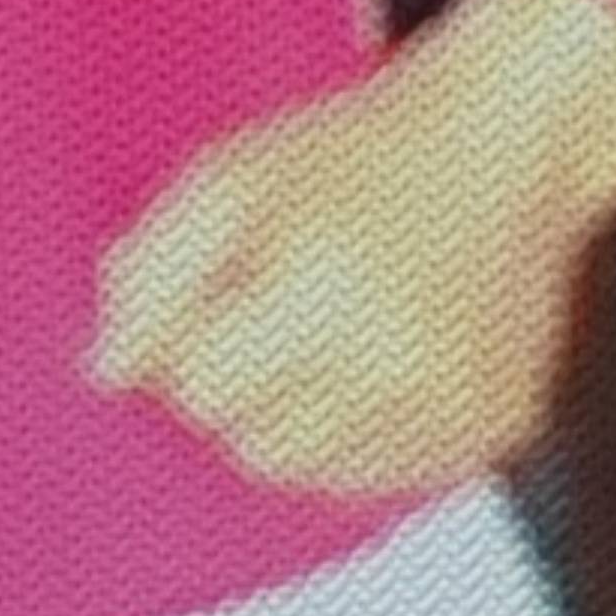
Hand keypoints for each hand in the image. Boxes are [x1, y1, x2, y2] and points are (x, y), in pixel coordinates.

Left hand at [87, 0, 615, 497]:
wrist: (507, 137)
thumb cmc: (358, 151)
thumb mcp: (229, 174)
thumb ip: (150, 272)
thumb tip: (107, 372)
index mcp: (319, 281)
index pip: (198, 387)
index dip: (189, 346)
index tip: (218, 300)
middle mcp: (395, 355)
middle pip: (255, 447)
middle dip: (240, 389)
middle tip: (273, 315)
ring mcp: (454, 401)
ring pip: (320, 475)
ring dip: (299, 419)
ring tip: (327, 333)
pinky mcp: (499, 427)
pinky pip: (390, 478)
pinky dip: (365, 434)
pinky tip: (379, 359)